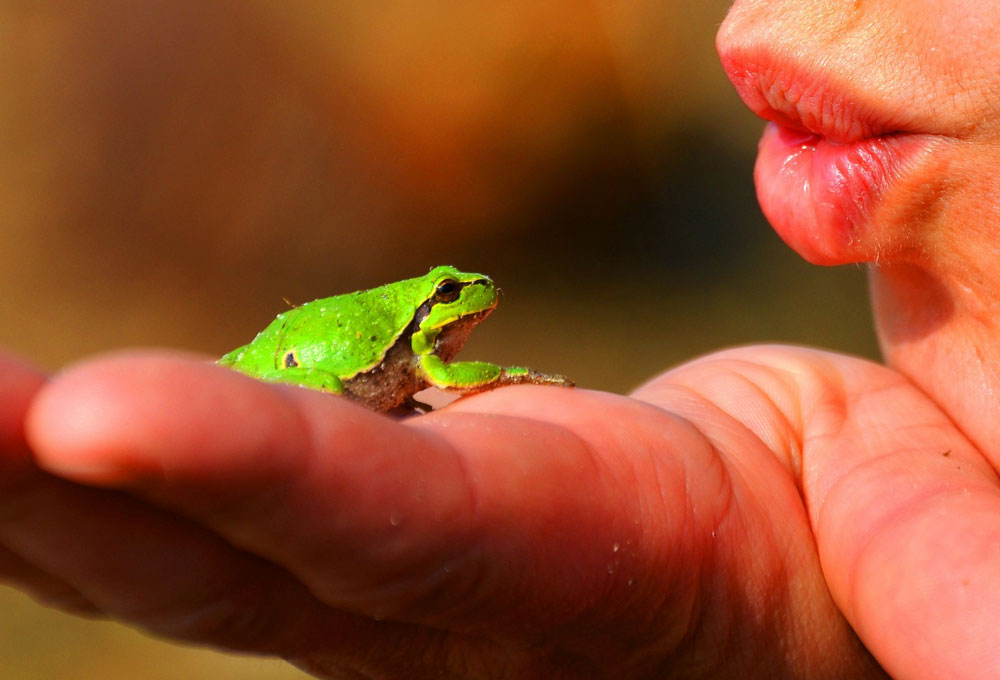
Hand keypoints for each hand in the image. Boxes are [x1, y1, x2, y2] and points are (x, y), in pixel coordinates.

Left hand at [6, 347, 997, 677]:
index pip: (390, 530)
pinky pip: (210, 503)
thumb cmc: (852, 547)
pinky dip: (101, 466)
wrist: (786, 558)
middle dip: (48, 482)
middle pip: (214, 558)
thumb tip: (987, 644)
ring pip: (178, 545)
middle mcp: (446, 602)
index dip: (249, 476)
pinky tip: (11, 425)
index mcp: (575, 575)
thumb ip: (936, 586)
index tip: (82, 414)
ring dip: (34, 479)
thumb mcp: (915, 556)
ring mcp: (387, 577)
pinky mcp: (374, 533)